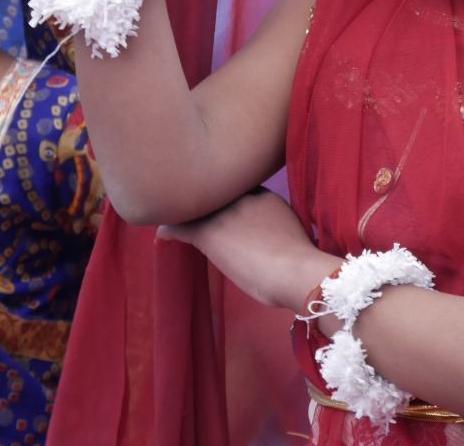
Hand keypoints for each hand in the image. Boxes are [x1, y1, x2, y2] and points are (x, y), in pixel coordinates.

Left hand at [158, 188, 338, 310]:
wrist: (297, 272)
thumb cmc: (301, 264)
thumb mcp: (290, 235)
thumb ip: (275, 228)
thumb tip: (270, 243)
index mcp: (263, 196)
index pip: (233, 191)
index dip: (221, 200)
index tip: (214, 210)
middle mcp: (240, 198)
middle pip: (210, 193)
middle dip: (201, 202)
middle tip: (190, 213)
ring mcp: (223, 214)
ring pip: (191, 206)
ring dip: (182, 213)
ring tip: (171, 218)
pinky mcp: (208, 233)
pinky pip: (178, 226)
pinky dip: (169, 230)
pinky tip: (162, 236)